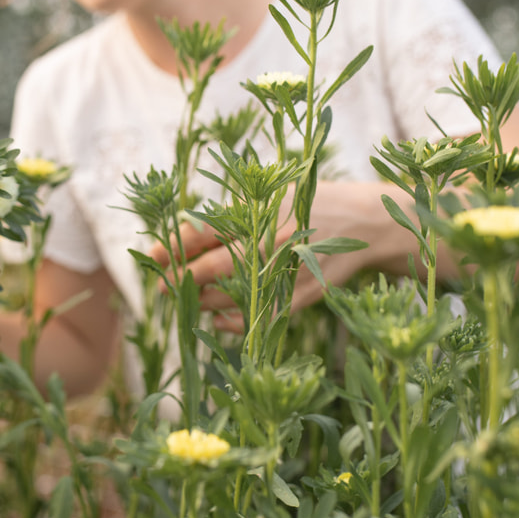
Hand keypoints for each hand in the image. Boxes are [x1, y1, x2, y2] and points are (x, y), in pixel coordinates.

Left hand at [147, 181, 410, 330]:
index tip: (152, 253)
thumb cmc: (312, 203)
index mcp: (261, 213)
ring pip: (232, 297)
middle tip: (160, 285)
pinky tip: (217, 318)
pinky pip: (257, 318)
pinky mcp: (299, 297)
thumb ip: (236, 212)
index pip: (207, 231)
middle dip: (181, 278)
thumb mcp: (273, 195)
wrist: (366, 224)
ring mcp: (286, 274)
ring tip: (187, 300)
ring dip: (203, 301)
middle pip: (215, 267)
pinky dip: (232, 322)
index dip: (176, 244)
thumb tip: (186, 231)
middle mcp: (272, 244)